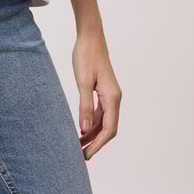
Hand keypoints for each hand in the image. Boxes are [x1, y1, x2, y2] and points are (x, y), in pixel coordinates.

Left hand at [71, 29, 121, 161]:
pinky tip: (81, 128)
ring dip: (93, 134)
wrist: (90, 37)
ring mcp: (110, 94)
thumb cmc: (86, 56)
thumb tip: (84, 130)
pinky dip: (92, 122)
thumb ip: (85, 106)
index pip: (109, 129)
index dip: (98, 144)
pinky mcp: (104, 90)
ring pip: (104, 121)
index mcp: (112, 97)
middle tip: (81, 156)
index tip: (87, 155)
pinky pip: (100, 112)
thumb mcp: (82, 81)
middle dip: (96, 143)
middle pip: (108, 128)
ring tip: (78, 145)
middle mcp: (114, 98)